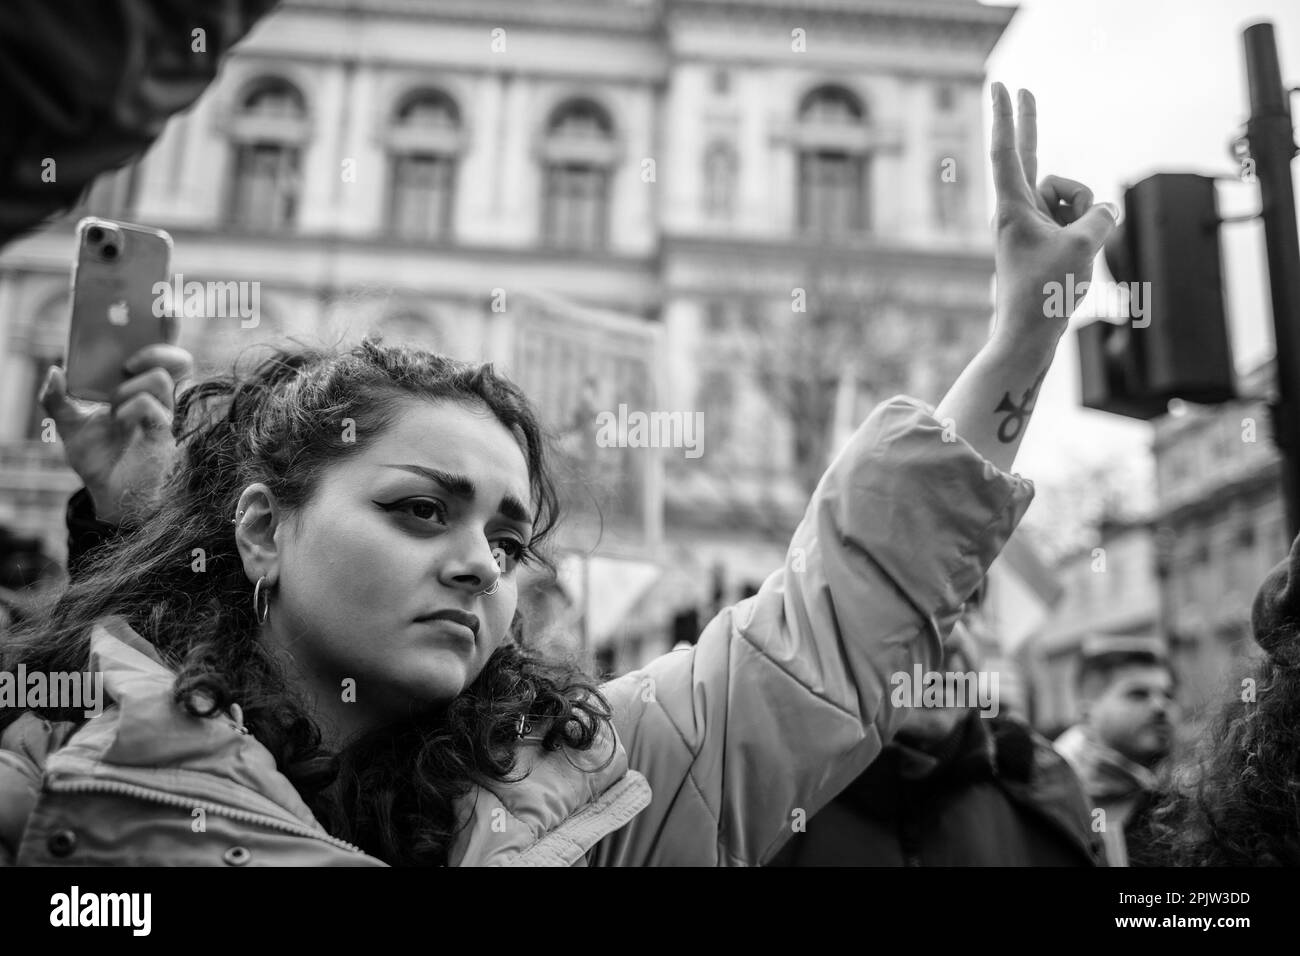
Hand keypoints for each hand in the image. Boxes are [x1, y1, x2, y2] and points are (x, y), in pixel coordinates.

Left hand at [39, 340, 192, 524]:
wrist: (108, 493)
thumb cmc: (98, 457)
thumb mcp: (68, 423)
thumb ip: (56, 397)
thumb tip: (55, 371)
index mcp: (140, 387)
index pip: (162, 351)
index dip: (168, 326)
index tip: (164, 304)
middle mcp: (157, 398)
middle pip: (178, 359)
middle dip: (157, 348)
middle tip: (128, 361)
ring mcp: (163, 415)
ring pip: (161, 378)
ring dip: (130, 386)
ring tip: (112, 404)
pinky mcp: (163, 434)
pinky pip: (150, 407)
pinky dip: (129, 408)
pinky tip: (117, 421)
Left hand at [988, 84, 1118, 350]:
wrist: (1028, 335)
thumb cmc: (1046, 292)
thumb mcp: (1083, 245)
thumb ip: (1099, 216)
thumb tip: (1105, 211)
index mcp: (1013, 207)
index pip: (1007, 151)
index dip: (1006, 116)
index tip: (1001, 87)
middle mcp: (1018, 211)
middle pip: (1030, 157)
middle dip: (1029, 123)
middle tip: (1022, 90)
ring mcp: (1032, 225)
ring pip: (1071, 199)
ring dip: (1084, 217)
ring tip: (1071, 254)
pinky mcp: (1045, 240)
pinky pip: (1076, 221)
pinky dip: (1086, 234)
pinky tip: (1077, 263)